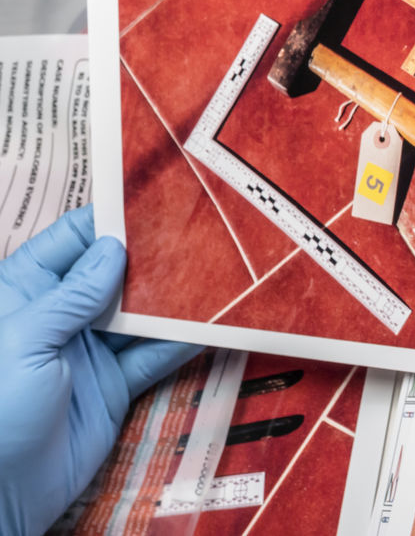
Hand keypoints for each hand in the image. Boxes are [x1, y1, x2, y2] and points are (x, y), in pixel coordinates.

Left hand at [0, 206, 202, 535]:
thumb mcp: (25, 341)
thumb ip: (72, 295)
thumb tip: (114, 247)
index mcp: (26, 291)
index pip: (71, 240)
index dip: (111, 220)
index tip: (155, 201)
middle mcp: (61, 314)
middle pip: (115, 272)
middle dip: (154, 255)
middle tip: (202, 232)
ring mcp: (90, 349)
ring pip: (141, 312)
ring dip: (176, 298)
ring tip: (219, 272)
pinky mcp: (115, 384)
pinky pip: (155, 356)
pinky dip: (185, 342)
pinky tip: (214, 323)